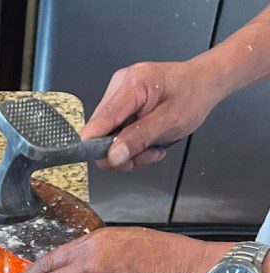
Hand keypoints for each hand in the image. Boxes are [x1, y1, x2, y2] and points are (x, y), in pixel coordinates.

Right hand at [83, 59, 220, 169]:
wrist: (204, 83)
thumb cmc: (193, 96)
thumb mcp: (171, 121)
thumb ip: (139, 138)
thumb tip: (112, 157)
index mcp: (131, 85)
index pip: (99, 122)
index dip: (96, 146)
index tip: (113, 161)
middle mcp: (118, 87)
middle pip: (100, 134)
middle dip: (122, 151)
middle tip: (148, 154)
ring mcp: (117, 97)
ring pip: (107, 139)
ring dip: (129, 151)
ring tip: (153, 149)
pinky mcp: (120, 107)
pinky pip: (115, 135)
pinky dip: (131, 145)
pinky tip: (149, 142)